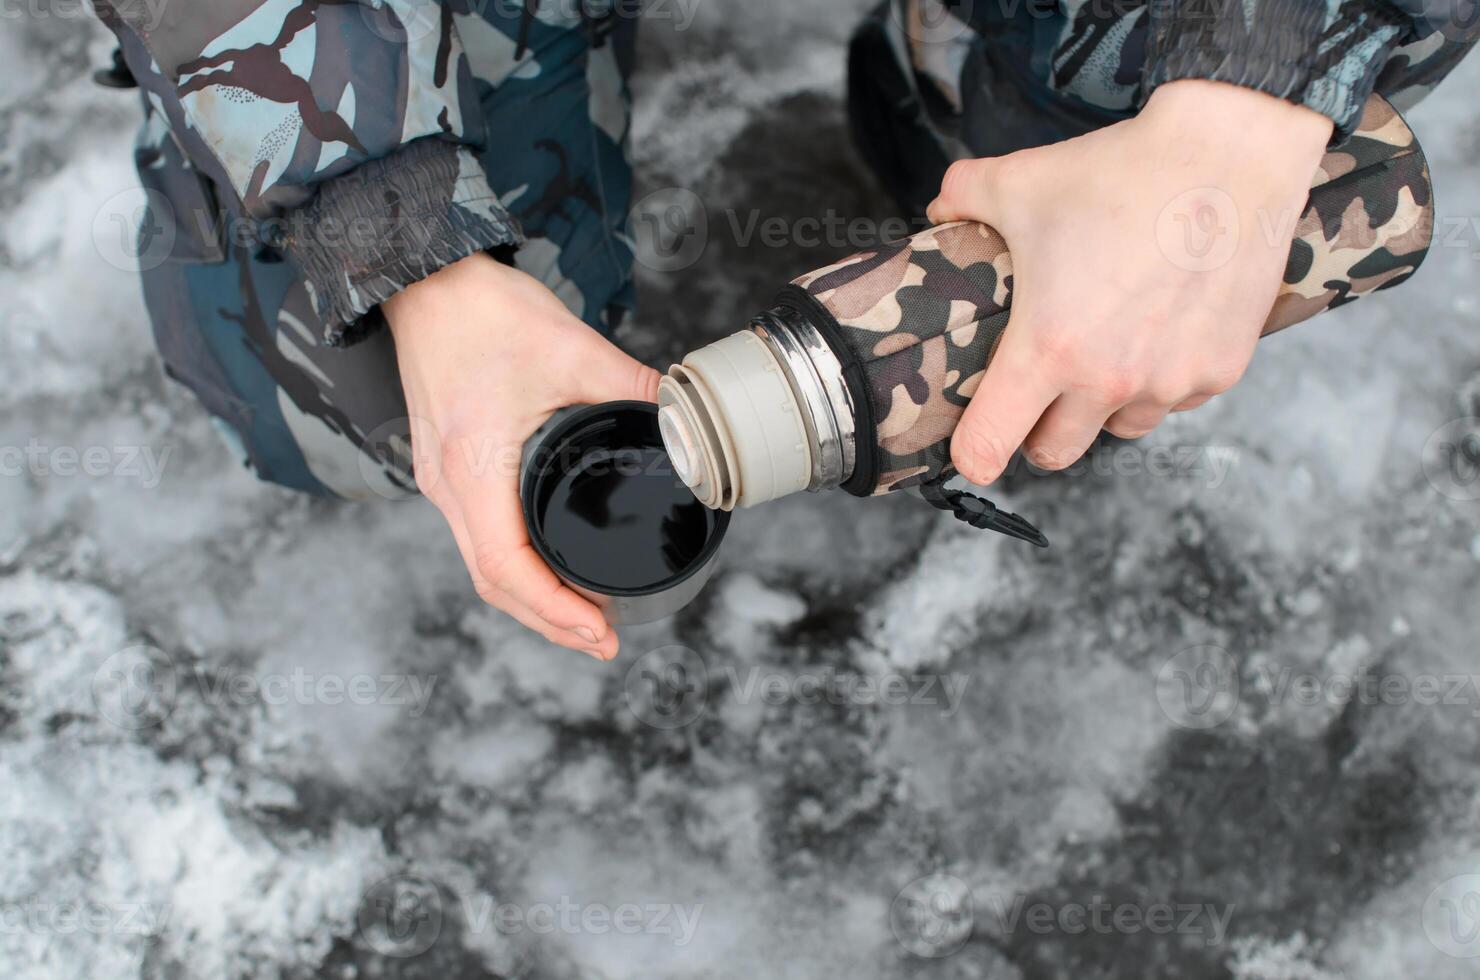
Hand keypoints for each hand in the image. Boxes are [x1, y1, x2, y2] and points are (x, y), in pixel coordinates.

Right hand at [383, 252, 658, 659]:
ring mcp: (442, 481)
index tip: (599, 631)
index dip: (555, 610)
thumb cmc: (484, 312)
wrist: (425, 278)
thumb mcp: (572, 347)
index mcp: (472, 469)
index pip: (507, 568)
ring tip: (586, 618)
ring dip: (532, 600)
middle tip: (604, 641)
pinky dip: (515, 568)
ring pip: (484, 567)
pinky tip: (551, 571)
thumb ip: (635, 385)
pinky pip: (479, 538)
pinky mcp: (447, 468)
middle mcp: (448, 487)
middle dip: (550, 621)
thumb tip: (689, 419)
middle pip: (494, 584)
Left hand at [926, 79, 1332, 483]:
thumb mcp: (1018, 182)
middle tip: (1036, 391)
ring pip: (1117, 428)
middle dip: (1036, 432)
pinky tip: (1158, 330)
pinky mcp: (1219, 371)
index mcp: (1047, 349)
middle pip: (1053, 452)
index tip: (970, 450)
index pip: (988, 445)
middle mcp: (1108, 380)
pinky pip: (1174, 401)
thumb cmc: (1121, 173)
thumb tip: (937, 215)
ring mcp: (1168, 382)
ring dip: (1101, 407)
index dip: (972, 454)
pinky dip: (1160, 380)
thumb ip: (959, 202)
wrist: (1230, 155)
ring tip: (1103, 348)